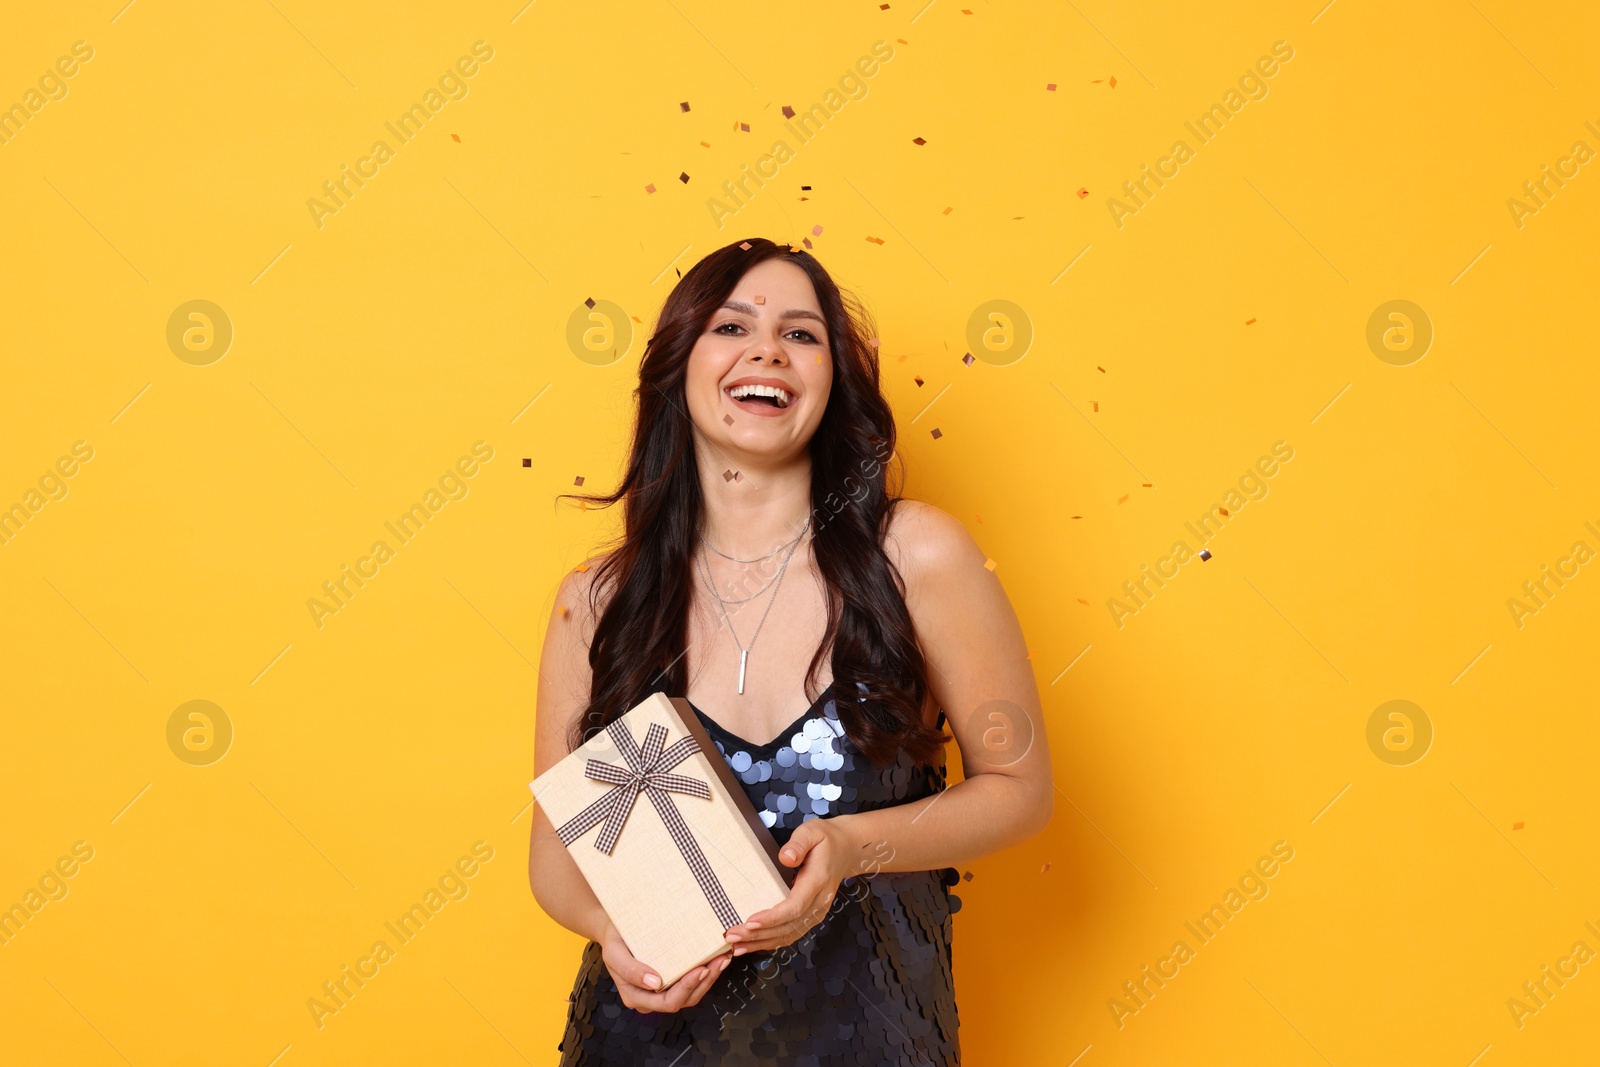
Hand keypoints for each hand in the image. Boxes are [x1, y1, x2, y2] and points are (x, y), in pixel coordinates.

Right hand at [598, 919, 731, 1012]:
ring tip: (723, 958)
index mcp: (636, 997)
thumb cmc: (615, 940)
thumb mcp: (614, 953)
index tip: (702, 969)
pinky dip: (706, 972)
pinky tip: (717, 958)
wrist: (615, 930)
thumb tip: (654, 983)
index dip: (687, 988)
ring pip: (692, 994)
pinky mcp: (672, 980)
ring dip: (710, 978)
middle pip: (684, 1000)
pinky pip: (691, 983)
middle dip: (704, 982)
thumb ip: (630, 970)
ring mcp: (662, 991)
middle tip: (720, 961)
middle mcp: (650, 999)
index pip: (667, 1002)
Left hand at [722, 816, 857, 954]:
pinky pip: (790, 934)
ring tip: (735, 946)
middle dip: (758, 935)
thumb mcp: (812, 831)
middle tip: (731, 936)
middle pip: (788, 926)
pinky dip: (770, 942)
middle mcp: (818, 902)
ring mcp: (815, 912)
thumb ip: (799, 843)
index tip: (750, 922)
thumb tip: (786, 858)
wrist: (847, 850)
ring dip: (761, 943)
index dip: (772, 918)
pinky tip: (751, 944)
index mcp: (818, 881)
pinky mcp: (810, 916)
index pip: (795, 906)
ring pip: (788, 935)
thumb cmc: (826, 839)